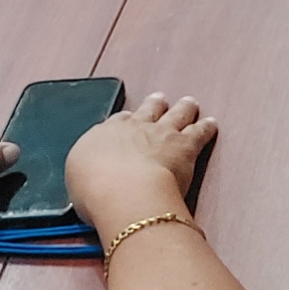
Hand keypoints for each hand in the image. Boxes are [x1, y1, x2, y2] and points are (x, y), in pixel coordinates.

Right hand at [66, 92, 216, 229]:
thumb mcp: (77, 178)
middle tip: (159, 98)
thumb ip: (87, 170)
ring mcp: (162, 133)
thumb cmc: (96, 189)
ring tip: (189, 102)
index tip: (130, 117)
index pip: (118, 121)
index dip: (127, 119)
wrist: (125, 190)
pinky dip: (206, 127)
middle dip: (154, 104)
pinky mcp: (185, 145)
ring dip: (183, 107)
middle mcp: (134, 127)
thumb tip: (90, 173)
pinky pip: (199, 131)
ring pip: (176, 113)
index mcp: (105, 134)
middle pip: (148, 109)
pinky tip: (211, 124)